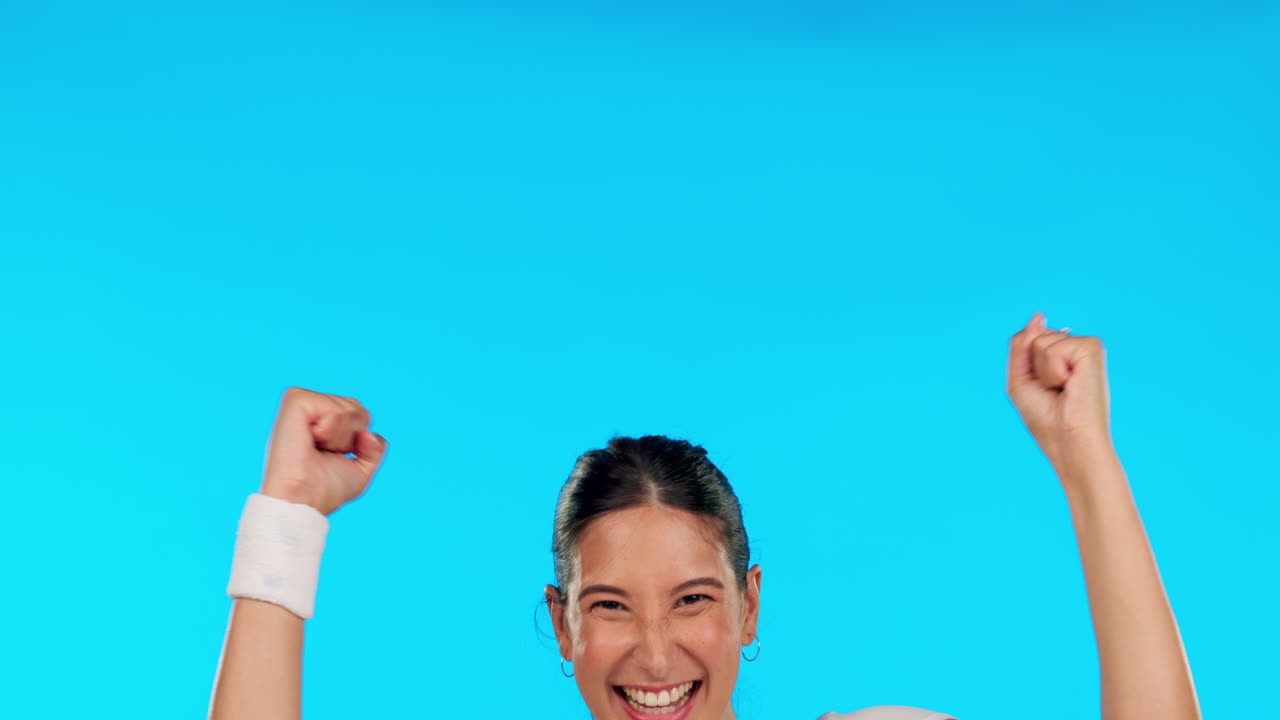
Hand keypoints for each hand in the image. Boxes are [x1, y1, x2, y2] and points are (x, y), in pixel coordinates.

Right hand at [260, 386, 387, 515]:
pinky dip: (330, 429)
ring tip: (316, 450)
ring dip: (339, 437)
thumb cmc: (324, 491)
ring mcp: (301, 403)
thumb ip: (375, 449)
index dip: (357, 438)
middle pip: (357, 407)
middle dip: (351, 436)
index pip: (359, 413)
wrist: (303, 502)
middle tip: (325, 454)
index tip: (333, 456)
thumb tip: (369, 433)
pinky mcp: (295, 401)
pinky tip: (311, 440)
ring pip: (348, 407)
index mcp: (320, 421)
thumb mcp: (360, 471)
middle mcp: (310, 409)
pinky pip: (333, 407)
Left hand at [1006, 312, 1113, 469]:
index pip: (1028, 338)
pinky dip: (1053, 370)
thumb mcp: (1021, 378)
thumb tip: (1038, 316)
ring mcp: (1086, 346)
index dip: (1025, 366)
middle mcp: (1075, 348)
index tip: (1043, 388)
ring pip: (1040, 340)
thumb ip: (1022, 344)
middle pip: (1032, 336)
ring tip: (1061, 389)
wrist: (1068, 440)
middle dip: (1032, 367)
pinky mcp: (1093, 348)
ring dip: (1043, 371)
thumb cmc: (1046, 418)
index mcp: (1061, 356)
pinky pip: (1053, 348)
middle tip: (1052, 390)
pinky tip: (1070, 384)